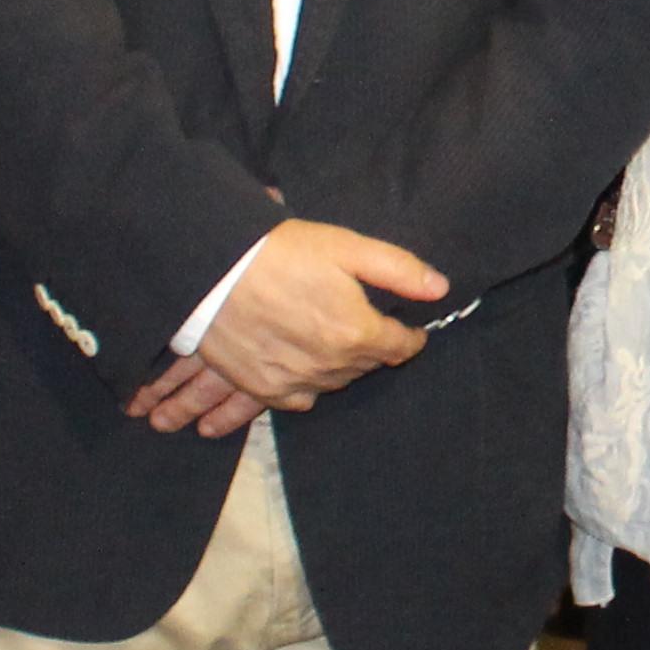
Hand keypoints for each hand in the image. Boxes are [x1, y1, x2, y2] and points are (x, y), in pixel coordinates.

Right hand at [172, 218, 451, 419]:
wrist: (210, 272)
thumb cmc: (279, 253)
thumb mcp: (345, 248)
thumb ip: (398, 270)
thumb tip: (440, 288)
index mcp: (357, 334)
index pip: (401, 347)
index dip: (410, 336)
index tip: (410, 329)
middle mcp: (331, 367)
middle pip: (367, 365)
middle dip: (373, 348)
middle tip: (364, 326)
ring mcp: (295, 382)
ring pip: (334, 382)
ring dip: (341, 367)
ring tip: (332, 344)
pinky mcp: (262, 388)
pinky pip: (296, 400)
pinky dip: (304, 389)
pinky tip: (301, 374)